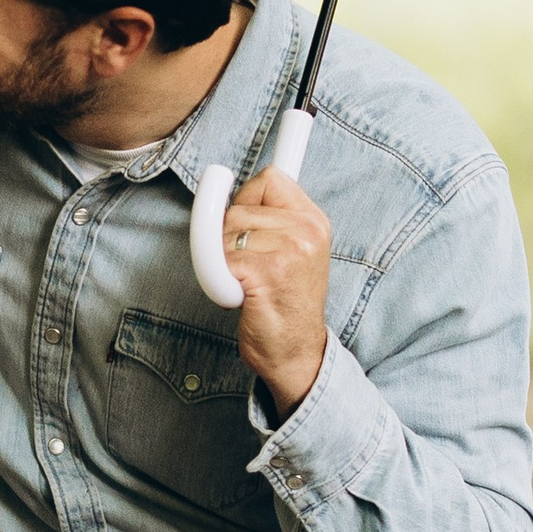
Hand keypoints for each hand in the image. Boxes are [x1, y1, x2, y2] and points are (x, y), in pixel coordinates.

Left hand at [222, 166, 332, 413]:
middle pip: (238, 205)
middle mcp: (307, 230)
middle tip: (247, 266)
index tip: (238, 212)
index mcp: (314, 221)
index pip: (270, 178)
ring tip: (246, 282)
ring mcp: (290, 249)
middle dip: (229, 235)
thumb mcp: (294, 253)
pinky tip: (241, 296)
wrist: (295, 353)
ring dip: (222, 260)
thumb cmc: (284, 305)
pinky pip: (218, 260)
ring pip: (224, 232)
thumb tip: (229, 187)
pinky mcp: (266, 271)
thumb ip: (273, 220)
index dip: (246, 196)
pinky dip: (218, 281)